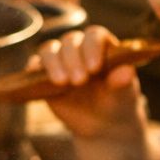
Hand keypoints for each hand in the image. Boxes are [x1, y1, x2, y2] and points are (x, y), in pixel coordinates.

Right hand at [32, 26, 143, 140]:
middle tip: (80, 81)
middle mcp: (80, 48)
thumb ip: (124, 82)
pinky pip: (35, 65)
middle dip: (73, 59)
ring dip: (53, 63)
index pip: (94, 35)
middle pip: (70, 41)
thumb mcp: (124, 94)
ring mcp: (61, 60)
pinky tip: (37, 77)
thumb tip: (127, 72)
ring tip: (61, 83)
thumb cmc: (118, 102)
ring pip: (50, 50)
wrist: (103, 124)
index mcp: (103, 46)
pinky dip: (33, 68)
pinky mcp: (45, 75)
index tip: (94, 68)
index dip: (92, 47)